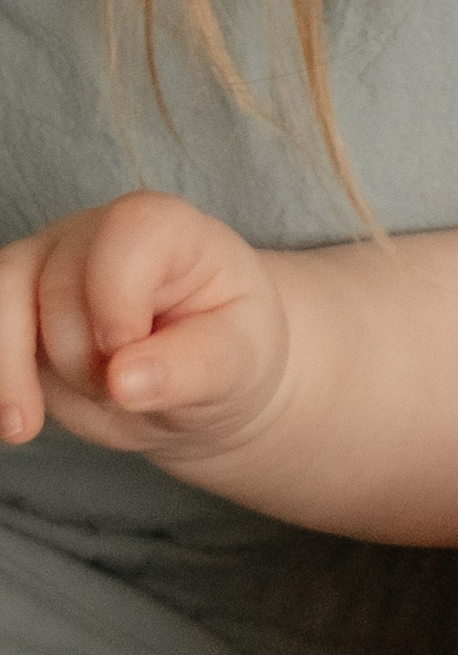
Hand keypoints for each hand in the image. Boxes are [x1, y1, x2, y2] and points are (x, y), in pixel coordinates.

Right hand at [0, 191, 288, 457]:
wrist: (198, 376)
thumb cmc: (228, 352)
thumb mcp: (237, 364)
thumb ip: (191, 369)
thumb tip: (125, 381)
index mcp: (166, 229)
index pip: (127, 232)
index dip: (117, 296)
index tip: (127, 351)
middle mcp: (96, 235)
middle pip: (58, 287)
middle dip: (83, 359)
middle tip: (122, 393)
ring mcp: (46, 267)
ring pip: (0, 298)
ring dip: (10, 370)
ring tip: (24, 426)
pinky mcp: (14, 309)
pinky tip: (9, 421)